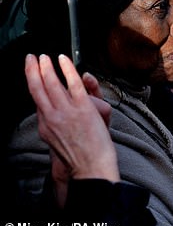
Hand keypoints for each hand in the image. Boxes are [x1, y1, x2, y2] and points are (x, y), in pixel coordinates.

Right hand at [25, 54, 118, 206]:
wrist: (89, 169)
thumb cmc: (80, 156)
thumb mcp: (66, 138)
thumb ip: (62, 118)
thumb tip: (56, 112)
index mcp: (46, 126)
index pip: (38, 101)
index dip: (35, 85)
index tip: (33, 74)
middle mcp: (52, 117)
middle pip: (37, 90)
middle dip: (32, 71)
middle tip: (30, 58)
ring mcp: (66, 112)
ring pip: (51, 84)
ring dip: (46, 67)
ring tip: (43, 57)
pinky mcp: (83, 108)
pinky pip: (74, 84)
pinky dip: (67, 69)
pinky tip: (63, 60)